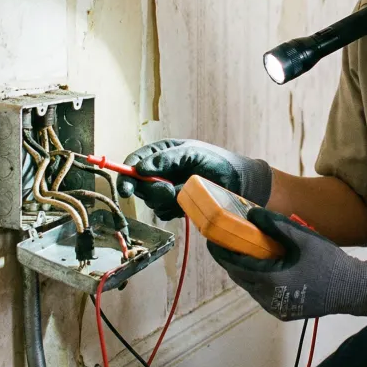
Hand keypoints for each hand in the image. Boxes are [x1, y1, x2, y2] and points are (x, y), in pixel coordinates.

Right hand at [117, 139, 272, 219]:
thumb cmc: (218, 161)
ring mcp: (167, 189)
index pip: (134, 161)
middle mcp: (161, 171)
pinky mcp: (175, 206)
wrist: (239, 183)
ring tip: (185, 192)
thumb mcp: (193, 154)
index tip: (127, 188)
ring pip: (151, 201)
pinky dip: (174, 210)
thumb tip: (141, 168)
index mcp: (162, 153)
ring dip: (166, 200)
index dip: (126, 174)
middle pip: (138, 185)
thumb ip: (167, 159)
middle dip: (150, 190)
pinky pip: (164, 213)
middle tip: (168, 190)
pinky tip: (188, 203)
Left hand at [207, 207, 366, 320]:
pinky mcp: (285, 311)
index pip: (236, 265)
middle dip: (232, 260)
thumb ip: (275, 225)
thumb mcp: (303, 238)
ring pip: (251, 287)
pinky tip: (266, 266)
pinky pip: (263, 294)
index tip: (212, 239)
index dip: (222, 252)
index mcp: (271, 279)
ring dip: (246, 270)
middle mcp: (269, 298)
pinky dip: (259, 280)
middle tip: (229, 242)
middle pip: (241, 277)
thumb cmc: (328, 262)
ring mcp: (276, 307)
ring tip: (247, 252)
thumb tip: (252, 213)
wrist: (352, 289)